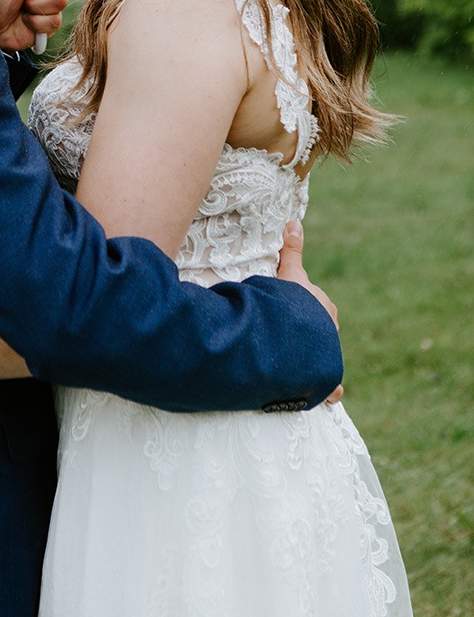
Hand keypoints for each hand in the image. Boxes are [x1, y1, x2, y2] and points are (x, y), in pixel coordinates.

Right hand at [278, 220, 343, 403]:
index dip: (299, 308)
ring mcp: (329, 354)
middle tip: (285, 337)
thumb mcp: (288, 274)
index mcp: (323, 306)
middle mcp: (330, 329)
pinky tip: (327, 395)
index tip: (287, 314)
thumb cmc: (291, 304)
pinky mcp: (325, 378)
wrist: (299, 336)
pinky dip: (326, 391)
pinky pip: (327, 386)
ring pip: (322, 356)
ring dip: (312, 360)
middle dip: (306, 334)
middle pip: (318, 330)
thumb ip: (291, 250)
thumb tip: (295, 221)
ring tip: (293, 363)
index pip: (314, 305)